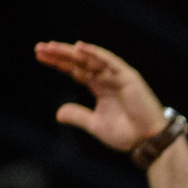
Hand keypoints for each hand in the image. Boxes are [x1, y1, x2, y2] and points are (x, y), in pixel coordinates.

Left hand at [34, 41, 170, 152]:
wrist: (147, 141)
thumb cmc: (126, 134)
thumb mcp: (95, 125)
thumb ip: (78, 116)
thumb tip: (57, 114)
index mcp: (100, 87)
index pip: (75, 70)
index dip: (58, 63)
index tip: (39, 56)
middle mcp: (107, 78)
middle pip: (79, 61)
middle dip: (59, 54)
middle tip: (39, 48)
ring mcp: (117, 75)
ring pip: (91, 58)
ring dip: (71, 51)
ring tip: (51, 47)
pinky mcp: (128, 76)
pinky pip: (109, 61)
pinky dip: (95, 53)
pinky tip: (79, 47)